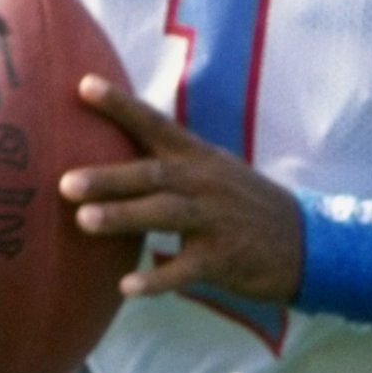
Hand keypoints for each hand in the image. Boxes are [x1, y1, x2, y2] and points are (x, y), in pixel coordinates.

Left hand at [61, 78, 304, 304]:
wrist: (306, 242)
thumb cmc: (245, 206)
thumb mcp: (214, 171)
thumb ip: (170, 162)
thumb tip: (114, 151)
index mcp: (198, 158)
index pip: (155, 124)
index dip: (119, 105)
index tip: (83, 85)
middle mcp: (205, 183)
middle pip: (152, 174)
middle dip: (108, 177)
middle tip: (65, 182)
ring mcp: (216, 220)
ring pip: (165, 214)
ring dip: (124, 216)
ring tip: (84, 221)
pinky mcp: (224, 258)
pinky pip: (186, 269)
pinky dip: (157, 278)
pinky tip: (126, 287)